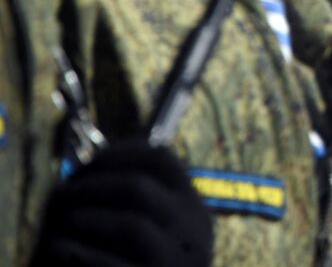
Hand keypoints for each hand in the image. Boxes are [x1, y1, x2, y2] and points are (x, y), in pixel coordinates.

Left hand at [32, 140, 213, 266]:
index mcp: (195, 210)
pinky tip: (59, 249)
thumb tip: (91, 165)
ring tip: (62, 225)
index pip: (161, 159)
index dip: (117, 153)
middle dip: (90, 186)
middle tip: (62, 195)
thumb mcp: (161, 232)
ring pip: (132, 224)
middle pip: (140, 187)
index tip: (86, 163)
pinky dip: (76, 253)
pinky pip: (109, 266)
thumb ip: (142, 202)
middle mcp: (192, 234)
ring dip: (85, 218)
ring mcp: (174, 264)